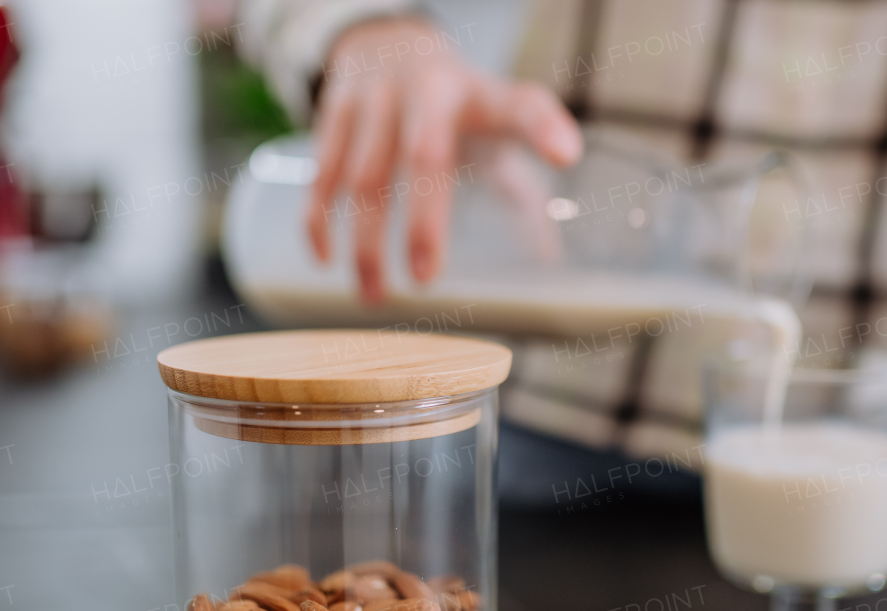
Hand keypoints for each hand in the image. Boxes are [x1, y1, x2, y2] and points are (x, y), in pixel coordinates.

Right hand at [307, 17, 582, 302]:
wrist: (386, 41)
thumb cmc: (455, 107)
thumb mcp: (493, 129)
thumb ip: (522, 188)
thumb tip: (547, 260)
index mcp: (481, 97)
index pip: (520, 106)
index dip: (543, 128)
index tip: (566, 154)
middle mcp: (430, 89)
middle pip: (426, 156)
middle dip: (425, 221)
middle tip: (426, 278)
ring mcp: (376, 97)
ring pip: (365, 176)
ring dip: (367, 242)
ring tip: (373, 293)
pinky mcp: (334, 110)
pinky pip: (323, 173)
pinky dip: (320, 220)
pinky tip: (325, 259)